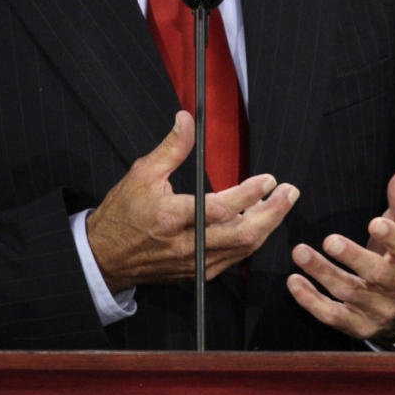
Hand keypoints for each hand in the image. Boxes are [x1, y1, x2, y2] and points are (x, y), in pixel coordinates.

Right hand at [87, 111, 298, 292]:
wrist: (105, 256)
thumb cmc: (123, 213)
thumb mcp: (142, 173)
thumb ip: (171, 148)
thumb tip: (187, 120)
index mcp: (172, 218)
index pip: (221, 209)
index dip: (249, 194)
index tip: (268, 180)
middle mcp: (187, 246)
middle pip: (242, 235)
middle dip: (272, 214)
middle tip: (289, 193)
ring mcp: (195, 263)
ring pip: (243, 249)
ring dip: (266, 227)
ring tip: (279, 204)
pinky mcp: (198, 274)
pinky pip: (234, 259)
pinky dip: (250, 241)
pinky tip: (259, 224)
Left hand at [286, 161, 394, 340]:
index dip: (391, 237)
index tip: (374, 223)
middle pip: (376, 274)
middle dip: (353, 258)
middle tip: (329, 240)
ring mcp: (377, 309)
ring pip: (349, 293)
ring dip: (323, 273)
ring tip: (300, 252)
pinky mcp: (357, 325)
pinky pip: (333, 316)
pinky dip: (311, 301)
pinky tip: (294, 281)